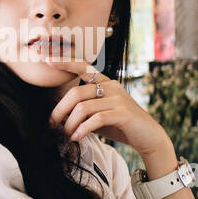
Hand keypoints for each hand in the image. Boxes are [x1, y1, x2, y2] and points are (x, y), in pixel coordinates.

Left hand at [46, 55, 170, 155]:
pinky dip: (82, 130)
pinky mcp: (123, 114)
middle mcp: (112, 87)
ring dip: (70, 124)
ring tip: (66, 135)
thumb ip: (86, 109)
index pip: (84, 68)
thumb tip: (60, 113)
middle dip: (60, 110)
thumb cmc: (123, 126)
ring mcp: (119, 100)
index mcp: (107, 84)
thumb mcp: (102, 114)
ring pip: (83, 108)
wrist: (149, 137)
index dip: (66, 63)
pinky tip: (76, 137)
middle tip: (53, 124)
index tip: (48, 61)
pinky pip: (95, 120)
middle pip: (76, 93)